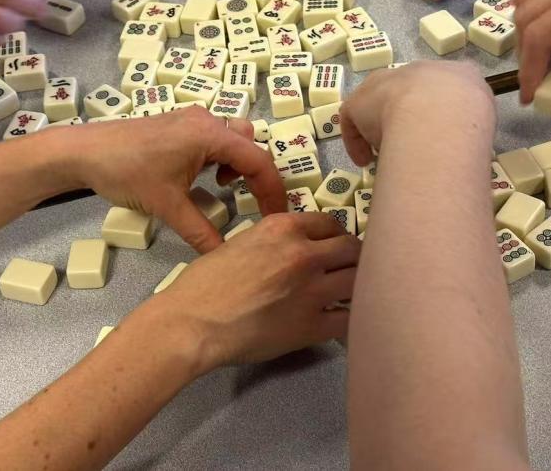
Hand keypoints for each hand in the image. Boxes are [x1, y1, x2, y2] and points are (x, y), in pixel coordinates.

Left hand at [71, 107, 287, 252]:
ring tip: (224, 188)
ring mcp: (192, 119)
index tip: (277, 216)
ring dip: (238, 163)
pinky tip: (203, 177)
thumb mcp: (167, 206)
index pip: (258, 160)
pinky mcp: (179, 125)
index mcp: (210, 135)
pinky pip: (215, 137)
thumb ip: (200, 231)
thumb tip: (224, 255)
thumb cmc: (125, 171)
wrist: (84, 151)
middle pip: (251, 144)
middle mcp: (207, 120)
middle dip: (257, 176)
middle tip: (254, 205)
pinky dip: (220, 157)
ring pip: (234, 138)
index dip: (273, 191)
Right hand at [156, 212, 360, 367]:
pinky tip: (345, 319)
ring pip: (358, 280)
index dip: (335, 236)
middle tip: (349, 269)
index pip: (329, 223)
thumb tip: (290, 253)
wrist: (192, 322)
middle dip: (353, 258)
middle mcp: (304, 253)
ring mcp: (312, 290)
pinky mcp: (312, 326)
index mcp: (283, 228)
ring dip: (357, 285)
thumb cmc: (203, 283)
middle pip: (352, 249)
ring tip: (353, 293)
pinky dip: (352, 318)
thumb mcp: (240, 243)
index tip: (334, 246)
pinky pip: (349, 319)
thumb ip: (273, 243)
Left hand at [340, 61, 494, 165]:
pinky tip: (365, 160)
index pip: (444, 88)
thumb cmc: (469, 118)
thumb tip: (465, 138)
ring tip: (390, 154)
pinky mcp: (360, 99)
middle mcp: (419, 71)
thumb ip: (473, 119)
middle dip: (407, 117)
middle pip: (408, 93)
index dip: (437, 111)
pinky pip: (354, 118)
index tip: (435, 133)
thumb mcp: (486, 115)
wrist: (441, 112)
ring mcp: (388, 81)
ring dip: (383, 128)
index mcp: (455, 74)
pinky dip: (357, 141)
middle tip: (411, 145)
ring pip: (381, 104)